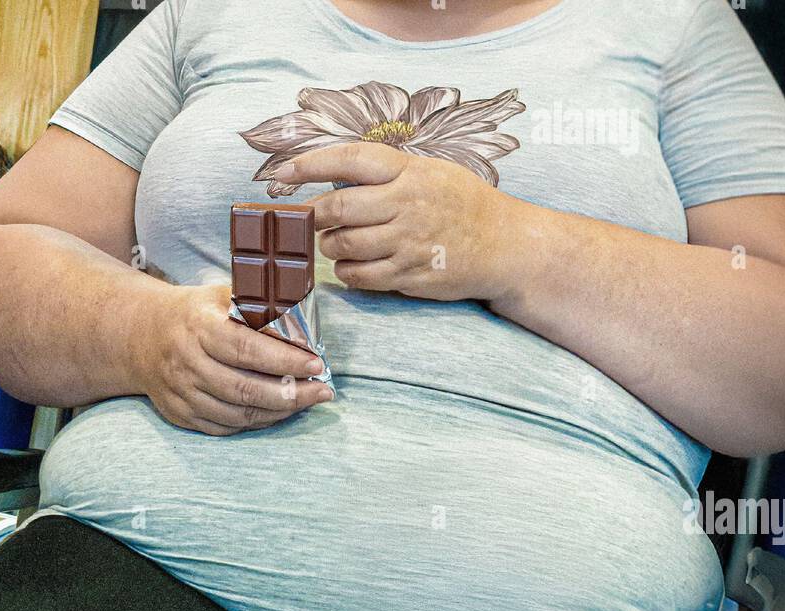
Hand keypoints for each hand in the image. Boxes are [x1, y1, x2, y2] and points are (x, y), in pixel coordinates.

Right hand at [131, 282, 332, 435]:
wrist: (140, 337)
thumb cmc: (193, 314)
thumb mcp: (218, 296)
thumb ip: (256, 307)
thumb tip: (302, 322)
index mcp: (198, 327)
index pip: (247, 349)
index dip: (285, 360)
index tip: (316, 364)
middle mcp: (187, 362)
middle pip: (245, 389)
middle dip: (291, 394)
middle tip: (323, 391)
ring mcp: (182, 393)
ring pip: (237, 413)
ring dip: (278, 411)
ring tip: (308, 401)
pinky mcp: (181, 414)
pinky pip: (225, 427)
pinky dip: (257, 422)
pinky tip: (279, 412)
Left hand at [270, 142, 520, 301]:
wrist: (503, 245)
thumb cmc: (462, 204)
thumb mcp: (430, 172)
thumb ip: (387, 173)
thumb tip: (335, 178)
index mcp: (409, 171)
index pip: (348, 160)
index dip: (309, 164)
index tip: (282, 174)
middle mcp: (407, 204)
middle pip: (338, 209)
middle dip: (314, 217)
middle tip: (307, 220)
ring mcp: (408, 242)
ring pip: (345, 246)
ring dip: (329, 247)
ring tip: (333, 244)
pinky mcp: (410, 274)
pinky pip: (362, 277)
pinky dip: (347, 273)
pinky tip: (350, 267)